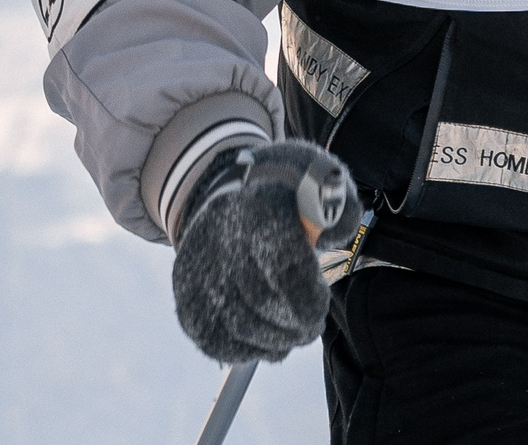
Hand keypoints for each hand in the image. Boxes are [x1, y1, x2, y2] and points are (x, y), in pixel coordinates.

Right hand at [170, 139, 360, 362]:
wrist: (228, 188)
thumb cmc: (285, 191)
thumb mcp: (321, 180)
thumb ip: (340, 208)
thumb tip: (336, 235)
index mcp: (260, 209)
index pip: (282, 266)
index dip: (306, 297)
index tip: (320, 306)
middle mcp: (221, 241)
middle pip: (262, 303)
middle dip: (295, 324)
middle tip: (311, 327)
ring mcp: (199, 272)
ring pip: (240, 327)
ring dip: (274, 340)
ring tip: (294, 333)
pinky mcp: (187, 297)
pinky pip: (216, 340)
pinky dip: (246, 349)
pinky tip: (266, 339)